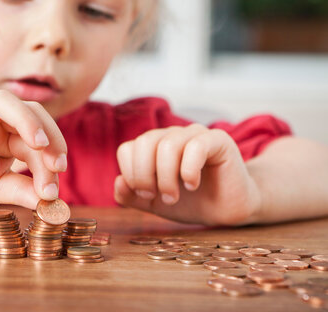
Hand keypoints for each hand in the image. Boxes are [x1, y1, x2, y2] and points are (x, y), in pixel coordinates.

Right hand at [0, 90, 66, 211]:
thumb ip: (23, 189)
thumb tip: (52, 200)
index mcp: (5, 128)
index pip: (38, 128)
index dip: (54, 150)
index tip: (58, 179)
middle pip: (27, 108)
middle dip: (48, 134)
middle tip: (58, 165)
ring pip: (1, 101)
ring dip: (26, 121)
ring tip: (38, 147)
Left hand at [114, 124, 261, 225]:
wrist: (227, 209)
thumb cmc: (190, 202)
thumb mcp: (154, 204)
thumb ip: (131, 196)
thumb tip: (118, 182)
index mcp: (152, 147)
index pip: (127, 149)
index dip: (130, 173)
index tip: (144, 195)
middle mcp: (171, 136)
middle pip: (144, 142)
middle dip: (145, 175)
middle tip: (156, 197)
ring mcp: (194, 135)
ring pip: (167, 144)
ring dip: (166, 177)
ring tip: (174, 196)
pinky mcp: (217, 140)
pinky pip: (196, 146)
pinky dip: (188, 170)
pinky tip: (192, 185)